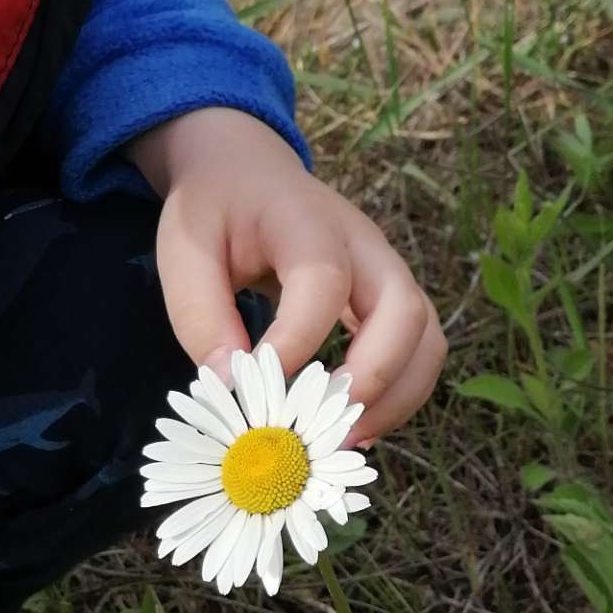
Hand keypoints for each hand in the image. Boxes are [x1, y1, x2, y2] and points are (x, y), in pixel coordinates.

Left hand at [131, 107, 445, 444]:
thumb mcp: (184, 248)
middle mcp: (364, 245)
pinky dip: (398, 397)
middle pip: (405, 310)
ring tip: (341, 440)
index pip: (323, 281)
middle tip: (323, 428)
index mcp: (306, 220)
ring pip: (427, 340)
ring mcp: (386, 273)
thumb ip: (199, 314)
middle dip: (374, 378)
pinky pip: (419, 353)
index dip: (298, 340)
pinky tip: (351, 426)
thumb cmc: (215, 209)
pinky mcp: (391, 301)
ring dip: (396, 398)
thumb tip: (229, 384)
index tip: (255, 386)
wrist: (247, 172)